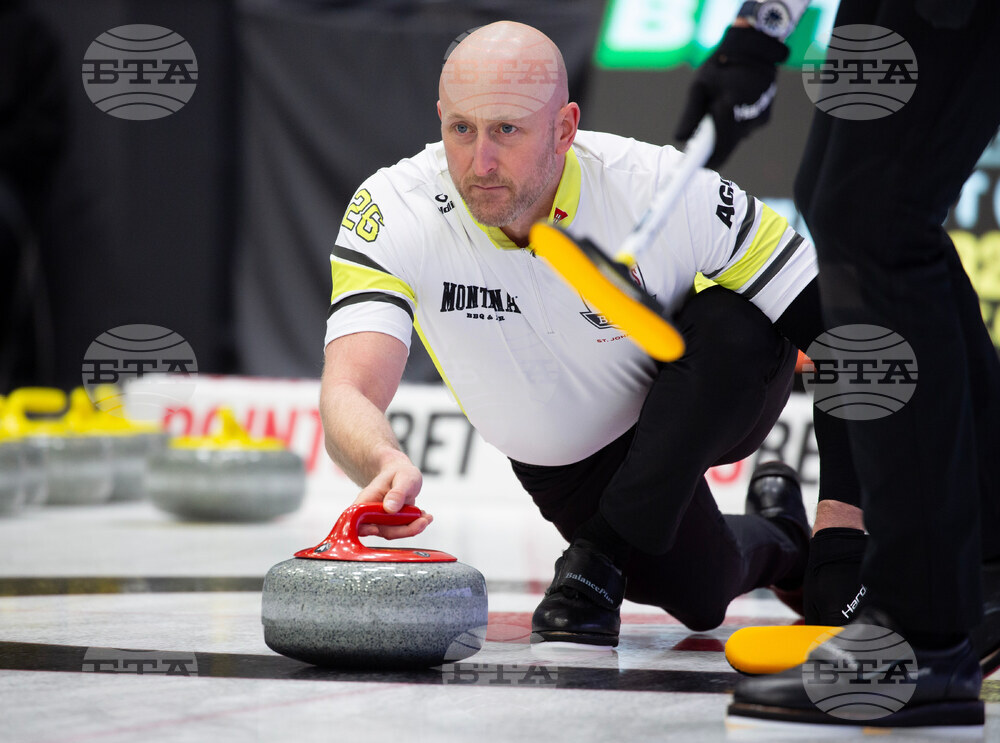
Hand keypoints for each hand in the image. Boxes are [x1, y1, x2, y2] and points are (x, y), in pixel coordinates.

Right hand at [352, 453, 430, 539]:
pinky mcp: (392, 524)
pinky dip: (414, 526)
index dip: (363, 528)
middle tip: (423, 521)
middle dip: (403, 530)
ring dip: (412, 528)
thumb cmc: (400, 473)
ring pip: (393, 532)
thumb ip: (397, 493)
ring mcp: (381, 520)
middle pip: (381, 530)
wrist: (403, 474)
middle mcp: (371, 513)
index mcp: (367, 500)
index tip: (376, 530)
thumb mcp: (404, 478)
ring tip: (427, 517)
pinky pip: (401, 530)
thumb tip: (390, 508)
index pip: (356, 519)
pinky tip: (425, 516)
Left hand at [674, 26, 788, 168]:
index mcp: (729, 110)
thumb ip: (689, 115)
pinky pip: (745, 130)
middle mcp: (747, 119)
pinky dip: (736, 124)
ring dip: (724, 133)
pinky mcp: (765, 119)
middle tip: (699, 141)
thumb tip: (680, 138)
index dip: (706, 161)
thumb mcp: (699, 87)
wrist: (755, 50)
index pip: (718, 150)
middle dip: (713, 148)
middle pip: (727, 148)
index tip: (695, 166)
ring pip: (736, 139)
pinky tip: (734, 106)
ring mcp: (758, 120)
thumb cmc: (721, 66)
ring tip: (718, 111)